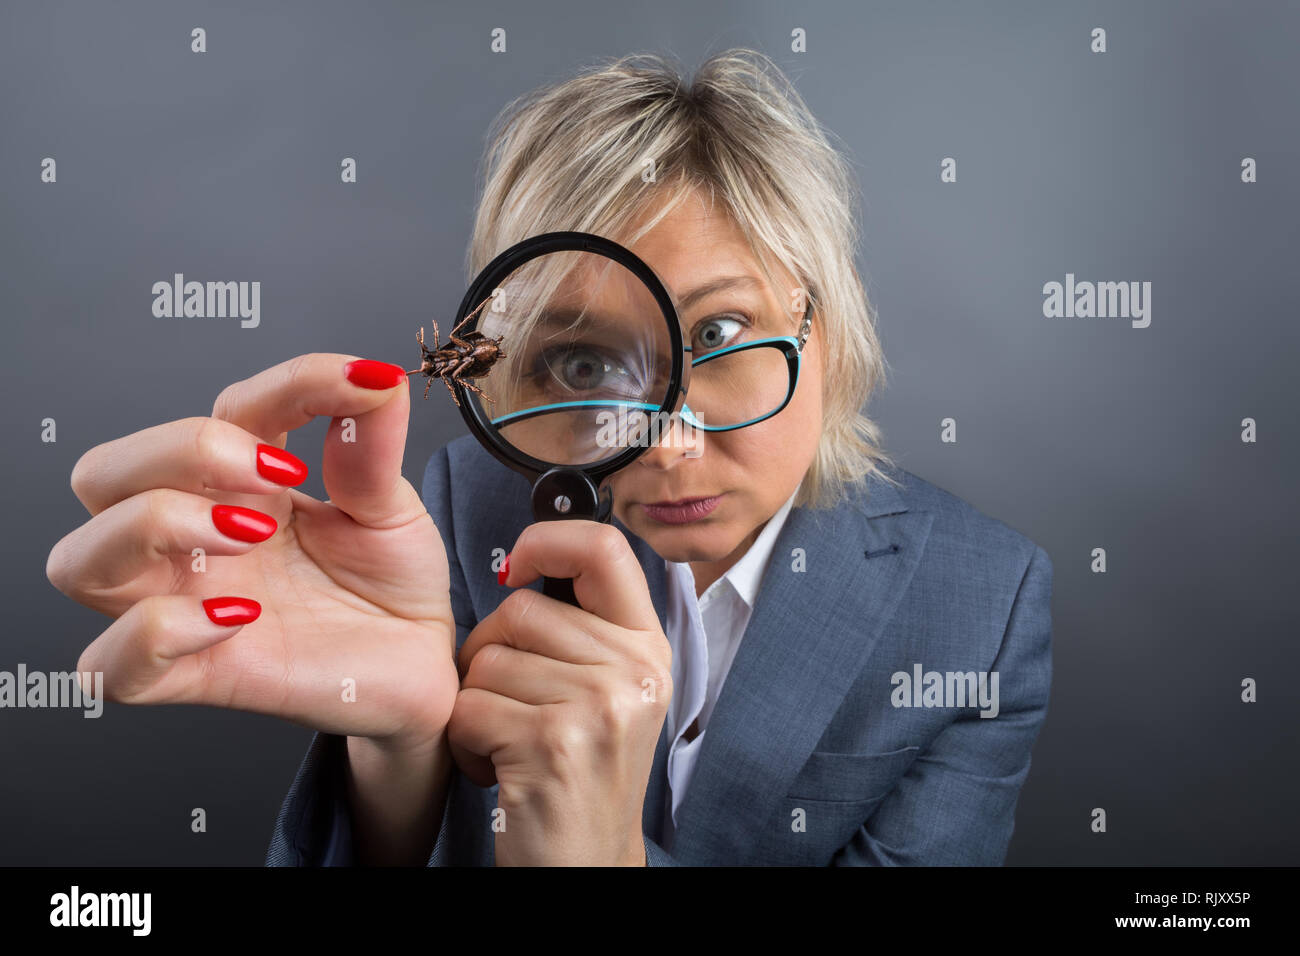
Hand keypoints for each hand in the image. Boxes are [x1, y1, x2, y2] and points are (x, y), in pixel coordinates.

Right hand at [46, 354, 458, 861]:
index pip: (226, 408)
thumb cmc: (391, 587)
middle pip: (104, 473)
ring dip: (153, 527)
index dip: (292, 384)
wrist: (420, 666)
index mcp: (241, 483)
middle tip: (273, 473)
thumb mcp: (395, 508)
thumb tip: (376, 377)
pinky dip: (157, 631)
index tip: (363, 386)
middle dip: (179, 450)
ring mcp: (183, 606)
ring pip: (79, 559)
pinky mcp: (193, 677)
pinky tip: (240, 615)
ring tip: (251, 535)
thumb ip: (374, 446)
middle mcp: (193, 539)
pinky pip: (111, 662)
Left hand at [447, 520, 671, 865]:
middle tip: (513, 707)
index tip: (519, 565)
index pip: (604, 547)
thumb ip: (583, 631)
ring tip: (512, 744)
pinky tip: (499, 771)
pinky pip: (469, 708)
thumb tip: (528, 560)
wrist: (585, 865)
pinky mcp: (554, 743)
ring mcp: (599, 706)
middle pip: (518, 611)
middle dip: (488, 656)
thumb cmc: (580, 776)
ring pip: (486, 660)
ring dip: (476, 707)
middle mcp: (633, 671)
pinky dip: (466, 745)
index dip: (549, 539)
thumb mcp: (609, 693)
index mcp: (647, 649)